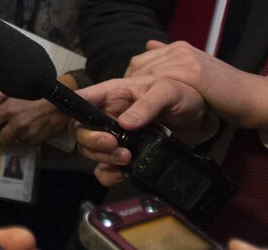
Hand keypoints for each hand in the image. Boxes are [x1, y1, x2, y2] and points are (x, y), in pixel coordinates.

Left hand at [0, 94, 67, 145]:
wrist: (61, 99)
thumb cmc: (38, 91)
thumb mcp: (16, 87)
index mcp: (9, 110)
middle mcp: (18, 124)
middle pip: (1, 139)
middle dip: (3, 133)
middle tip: (7, 127)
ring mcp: (29, 134)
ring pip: (16, 141)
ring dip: (17, 135)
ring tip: (23, 125)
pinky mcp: (39, 139)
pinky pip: (29, 142)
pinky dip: (29, 137)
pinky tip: (33, 127)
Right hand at [72, 75, 208, 185]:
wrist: (199, 117)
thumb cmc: (181, 94)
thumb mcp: (166, 92)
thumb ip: (146, 106)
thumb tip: (124, 123)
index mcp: (113, 94)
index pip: (82, 99)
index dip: (69, 109)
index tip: (69, 120)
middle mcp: (109, 115)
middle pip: (81, 129)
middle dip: (91, 140)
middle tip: (113, 144)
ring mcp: (115, 136)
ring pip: (90, 150)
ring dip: (102, 157)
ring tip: (126, 157)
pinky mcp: (125, 155)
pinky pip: (105, 168)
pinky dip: (108, 174)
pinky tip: (121, 173)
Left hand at [126, 41, 267, 130]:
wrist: (251, 96)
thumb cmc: (223, 90)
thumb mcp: (196, 71)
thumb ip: (172, 60)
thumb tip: (149, 45)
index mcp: (178, 48)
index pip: (141, 61)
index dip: (131, 81)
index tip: (129, 99)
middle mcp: (179, 49)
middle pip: (139, 67)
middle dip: (130, 88)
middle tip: (127, 109)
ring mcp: (185, 59)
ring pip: (147, 75)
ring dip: (136, 94)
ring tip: (131, 114)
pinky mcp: (192, 73)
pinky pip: (160, 83)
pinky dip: (148, 98)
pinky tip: (144, 111)